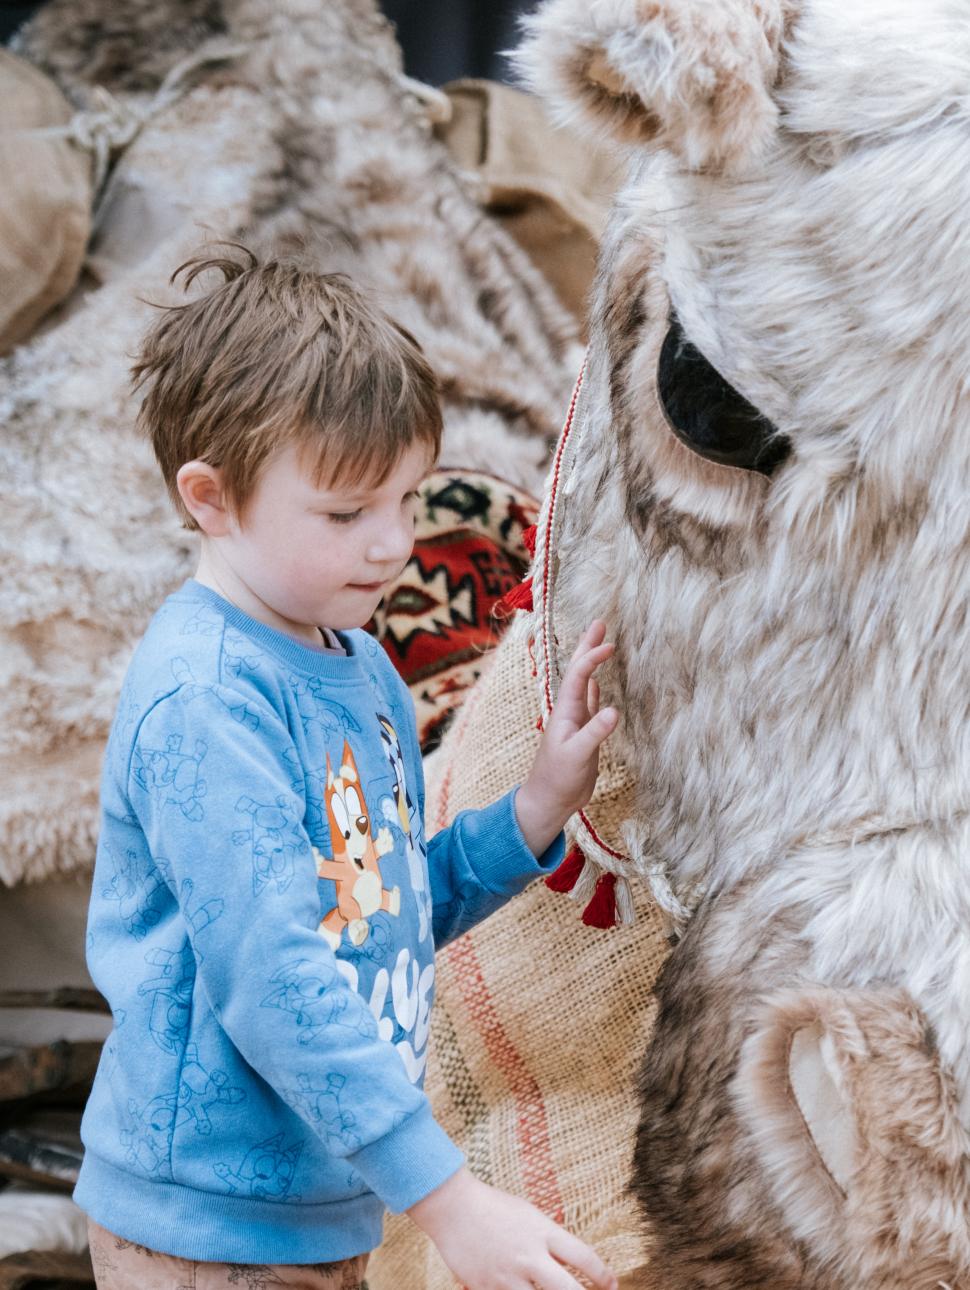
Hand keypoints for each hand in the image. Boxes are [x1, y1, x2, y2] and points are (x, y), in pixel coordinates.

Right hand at [408, 1167, 617, 1289]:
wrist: (453, 1207)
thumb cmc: (493, 1206)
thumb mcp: (529, 1215)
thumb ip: (549, 1241)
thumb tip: (570, 1266)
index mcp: (542, 1231)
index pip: (583, 1257)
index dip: (603, 1275)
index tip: (612, 1284)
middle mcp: (529, 1256)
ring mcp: (508, 1276)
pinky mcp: (487, 1289)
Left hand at [515, 620, 618, 857]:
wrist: (550, 801)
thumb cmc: (558, 779)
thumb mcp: (576, 756)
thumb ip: (594, 733)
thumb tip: (615, 711)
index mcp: (565, 712)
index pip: (578, 676)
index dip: (592, 657)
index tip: (609, 644)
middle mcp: (570, 712)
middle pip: (579, 672)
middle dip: (588, 646)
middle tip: (600, 622)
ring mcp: (577, 722)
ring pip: (586, 685)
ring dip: (593, 664)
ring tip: (602, 643)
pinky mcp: (585, 735)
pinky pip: (591, 706)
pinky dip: (596, 691)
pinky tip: (599, 684)